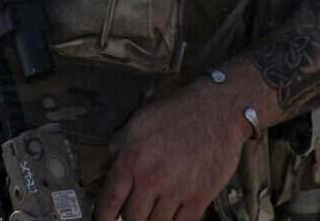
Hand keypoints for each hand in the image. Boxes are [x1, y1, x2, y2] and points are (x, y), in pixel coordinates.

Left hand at [96, 79, 249, 220]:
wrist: (217, 110)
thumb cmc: (177, 113)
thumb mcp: (138, 122)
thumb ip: (118, 146)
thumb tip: (108, 167)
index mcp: (131, 160)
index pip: (109, 201)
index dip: (102, 217)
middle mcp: (151, 179)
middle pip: (132, 218)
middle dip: (131, 218)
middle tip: (134, 214)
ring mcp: (176, 191)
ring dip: (153, 220)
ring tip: (155, 212)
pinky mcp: (199, 198)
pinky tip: (174, 216)